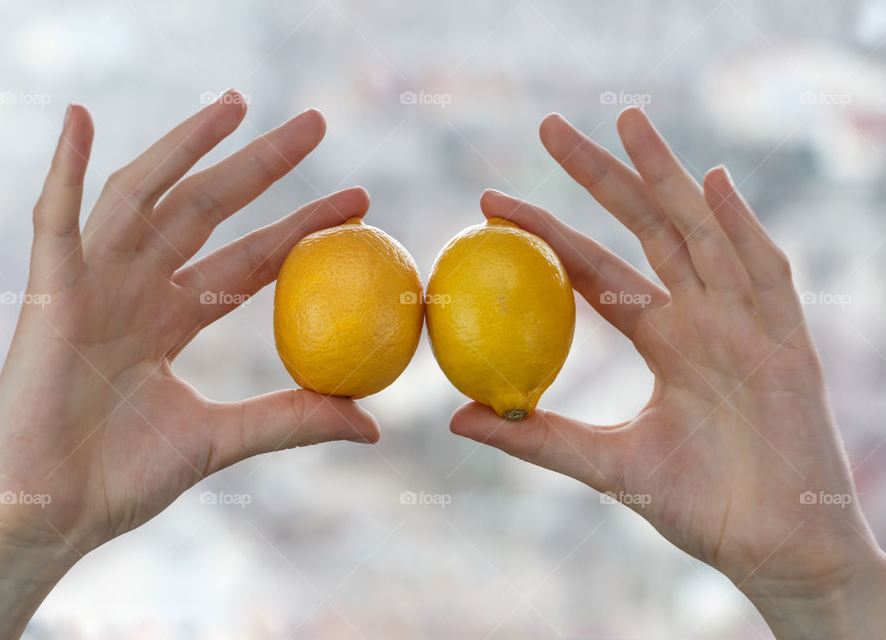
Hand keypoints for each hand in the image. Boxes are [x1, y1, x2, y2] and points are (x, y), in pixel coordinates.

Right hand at [0, 92, 378, 638]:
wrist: (50, 516)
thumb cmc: (123, 481)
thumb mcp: (223, 439)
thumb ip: (292, 419)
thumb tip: (374, 425)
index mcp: (171, 319)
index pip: (250, 257)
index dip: (301, 225)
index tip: (359, 202)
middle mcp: (136, 289)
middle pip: (207, 209)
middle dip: (261, 165)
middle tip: (317, 123)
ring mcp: (93, 284)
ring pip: (145, 196)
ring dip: (185, 145)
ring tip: (237, 104)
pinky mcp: (48, 293)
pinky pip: (54, 222)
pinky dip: (61, 169)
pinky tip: (80, 119)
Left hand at [451, 107, 885, 637]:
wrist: (774, 549)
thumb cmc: (700, 507)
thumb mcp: (606, 466)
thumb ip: (539, 438)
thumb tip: (457, 417)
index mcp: (665, 338)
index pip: (595, 268)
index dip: (546, 231)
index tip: (489, 202)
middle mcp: (703, 317)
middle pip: (646, 227)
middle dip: (601, 174)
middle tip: (547, 126)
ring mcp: (745, 324)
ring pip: (700, 232)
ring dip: (666, 175)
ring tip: (627, 120)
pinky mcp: (786, 345)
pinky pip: (764, 275)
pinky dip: (741, 228)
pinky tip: (711, 182)